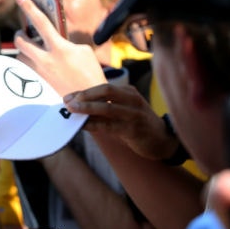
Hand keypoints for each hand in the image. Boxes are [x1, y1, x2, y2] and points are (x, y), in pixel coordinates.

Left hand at [12, 0, 105, 93]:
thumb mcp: (84, 52)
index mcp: (59, 48)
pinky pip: (25, 70)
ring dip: (25, 51)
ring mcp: (39, 74)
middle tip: (24, 33)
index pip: (40, 21)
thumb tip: (55, 40)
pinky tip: (38, 69)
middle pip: (21, 40)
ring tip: (35, 53)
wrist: (90, 105)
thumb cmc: (91, 76)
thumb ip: (67, 42)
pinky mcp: (37, 86)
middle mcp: (45, 60)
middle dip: (20, 34)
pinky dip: (29, 66)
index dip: (28, 6)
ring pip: (20, 56)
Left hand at [64, 83, 178, 160]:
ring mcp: (134, 114)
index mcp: (129, 92)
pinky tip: (82, 126)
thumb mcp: (125, 111)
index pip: (103, 88)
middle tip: (68, 102)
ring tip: (72, 111)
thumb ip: (106, 108)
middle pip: (106, 91)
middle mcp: (133, 99)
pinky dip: (94, 125)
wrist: (162, 140)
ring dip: (87, 108)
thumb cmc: (138, 125)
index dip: (84, 92)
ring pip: (108, 108)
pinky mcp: (134, 130)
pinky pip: (109, 126)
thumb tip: (79, 107)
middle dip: (85, 95)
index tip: (67, 97)